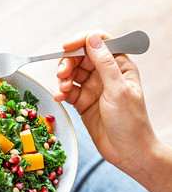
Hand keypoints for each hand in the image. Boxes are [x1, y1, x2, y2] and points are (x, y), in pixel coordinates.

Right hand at [54, 30, 156, 169]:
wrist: (127, 151)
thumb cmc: (131, 122)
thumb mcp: (118, 90)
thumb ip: (104, 63)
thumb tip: (92, 39)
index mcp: (120, 65)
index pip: (99, 42)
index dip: (82, 41)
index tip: (67, 47)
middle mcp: (105, 73)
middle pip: (80, 56)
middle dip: (68, 62)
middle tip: (62, 74)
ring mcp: (93, 87)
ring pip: (71, 73)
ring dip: (63, 78)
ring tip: (63, 90)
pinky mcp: (82, 101)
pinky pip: (67, 90)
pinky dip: (61, 92)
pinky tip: (60, 97)